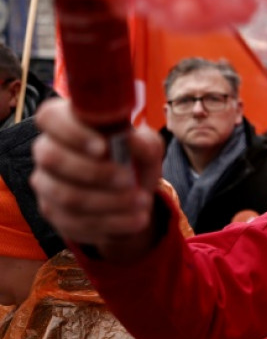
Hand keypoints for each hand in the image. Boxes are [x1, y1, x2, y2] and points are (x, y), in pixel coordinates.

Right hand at [30, 99, 163, 260]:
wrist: (133, 195)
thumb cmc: (135, 160)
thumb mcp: (148, 149)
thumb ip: (143, 143)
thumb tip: (131, 139)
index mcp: (67, 122)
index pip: (50, 117)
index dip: (72, 132)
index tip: (104, 147)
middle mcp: (48, 150)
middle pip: (52, 158)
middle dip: (95, 172)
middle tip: (129, 180)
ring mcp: (46, 183)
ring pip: (66, 195)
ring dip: (109, 201)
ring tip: (142, 202)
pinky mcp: (53, 213)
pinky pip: (75, 221)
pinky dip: (112, 221)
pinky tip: (136, 219)